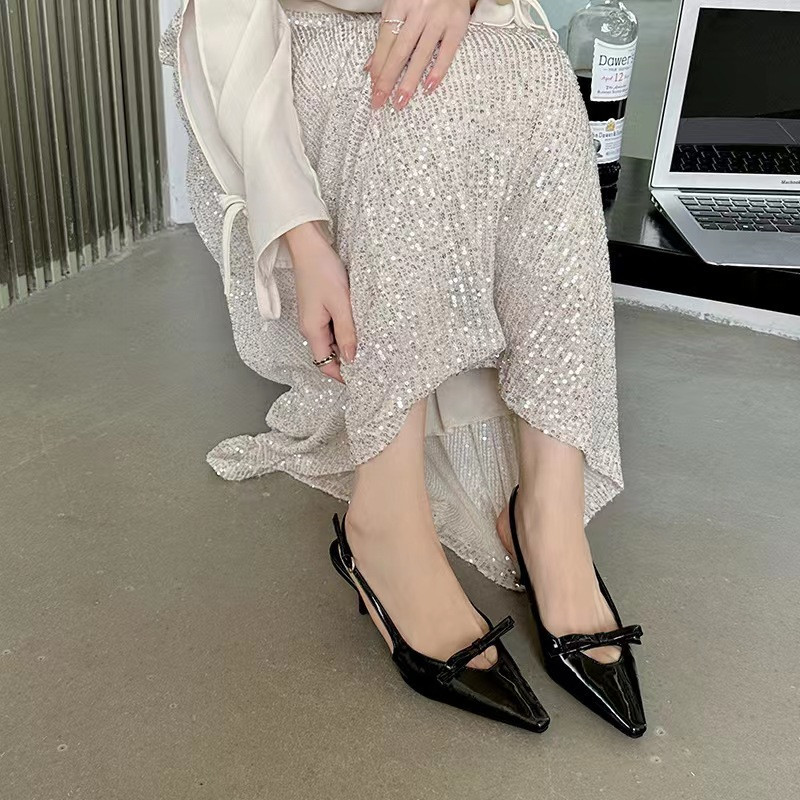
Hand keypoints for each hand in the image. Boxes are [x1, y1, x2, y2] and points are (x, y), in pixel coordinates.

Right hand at [283, 222, 356, 383]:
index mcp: (312, 330)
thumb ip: (346, 333)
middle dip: (348, 360)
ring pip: (332, 341)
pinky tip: (358, 324)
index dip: (342, 375)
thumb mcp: (340, 303)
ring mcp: (314, 318)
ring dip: (348, 343)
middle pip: (329, 355)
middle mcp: (310, 328)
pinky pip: (332, 327)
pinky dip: (345, 330)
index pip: (325, 364)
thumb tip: (352, 359)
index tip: (363, 377)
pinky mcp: (319, 308)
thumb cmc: (322, 270)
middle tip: (372, 359)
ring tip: (370, 340)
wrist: (309, 245)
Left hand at [366, 0, 472, 110]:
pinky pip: (447, 51)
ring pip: (421, 54)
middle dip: (388, 78)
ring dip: (409, 81)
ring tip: (400, 102)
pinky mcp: (457, 24)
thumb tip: (370, 66)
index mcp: (400, 3)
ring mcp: (439, 18)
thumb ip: (386, 32)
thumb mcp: (398, 5)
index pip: (386, 40)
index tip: (373, 87)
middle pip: (400, 50)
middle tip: (380, 101)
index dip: (378, 65)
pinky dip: (438, 70)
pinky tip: (428, 87)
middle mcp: (419, 11)